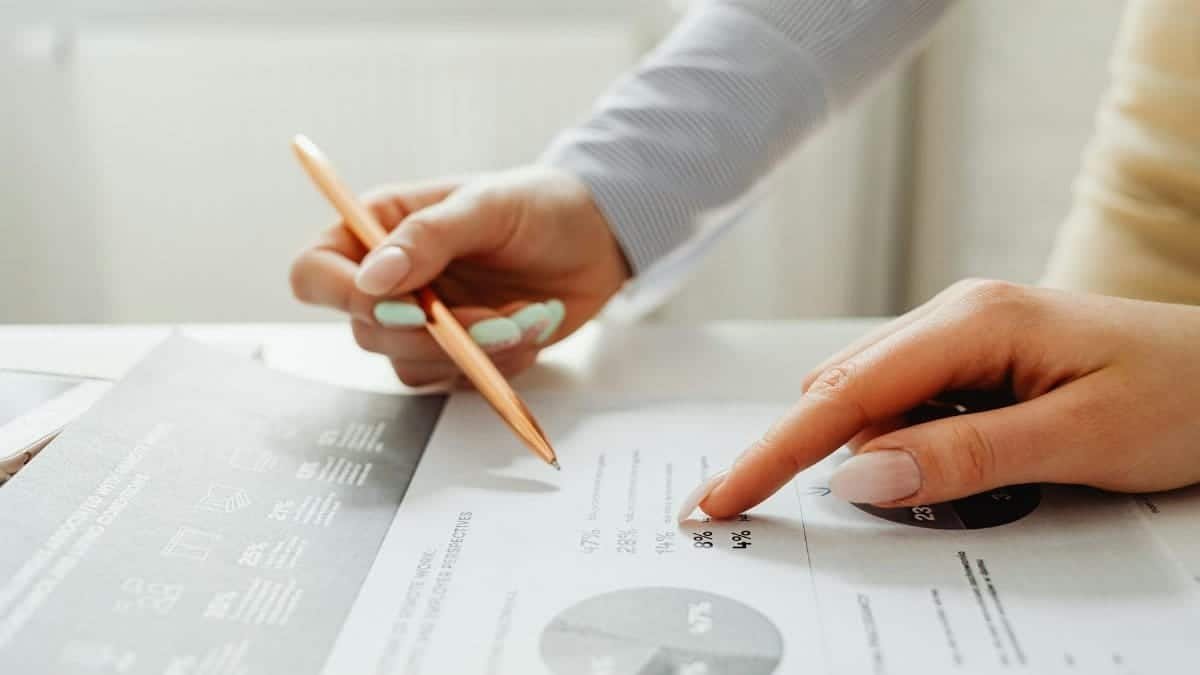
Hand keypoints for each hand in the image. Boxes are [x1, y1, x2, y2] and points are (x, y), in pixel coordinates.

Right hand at [289, 166, 629, 384]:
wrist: (599, 238)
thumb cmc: (541, 205)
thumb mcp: (486, 206)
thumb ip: (428, 238)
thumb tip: (370, 280)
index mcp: (378, 228)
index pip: (316, 273)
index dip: (344, 298)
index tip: (411, 306)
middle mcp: (392, 279)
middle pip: (366, 331)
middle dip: (434, 334)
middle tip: (495, 318)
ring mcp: (424, 321)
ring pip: (410, 365)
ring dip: (472, 353)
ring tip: (524, 319)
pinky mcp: (458, 352)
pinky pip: (454, 381)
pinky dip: (495, 366)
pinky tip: (529, 329)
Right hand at [689, 280, 1199, 518]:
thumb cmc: (1184, 391)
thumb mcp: (1080, 437)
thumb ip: (965, 456)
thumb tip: (860, 475)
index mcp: (971, 322)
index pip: (844, 398)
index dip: (774, 452)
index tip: (723, 495)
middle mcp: (955, 318)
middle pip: (841, 394)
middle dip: (798, 454)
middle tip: (759, 507)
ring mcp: (963, 337)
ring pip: (869, 401)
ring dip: (858, 453)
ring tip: (902, 499)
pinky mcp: (974, 361)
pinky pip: (905, 406)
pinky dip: (893, 446)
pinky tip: (926, 471)